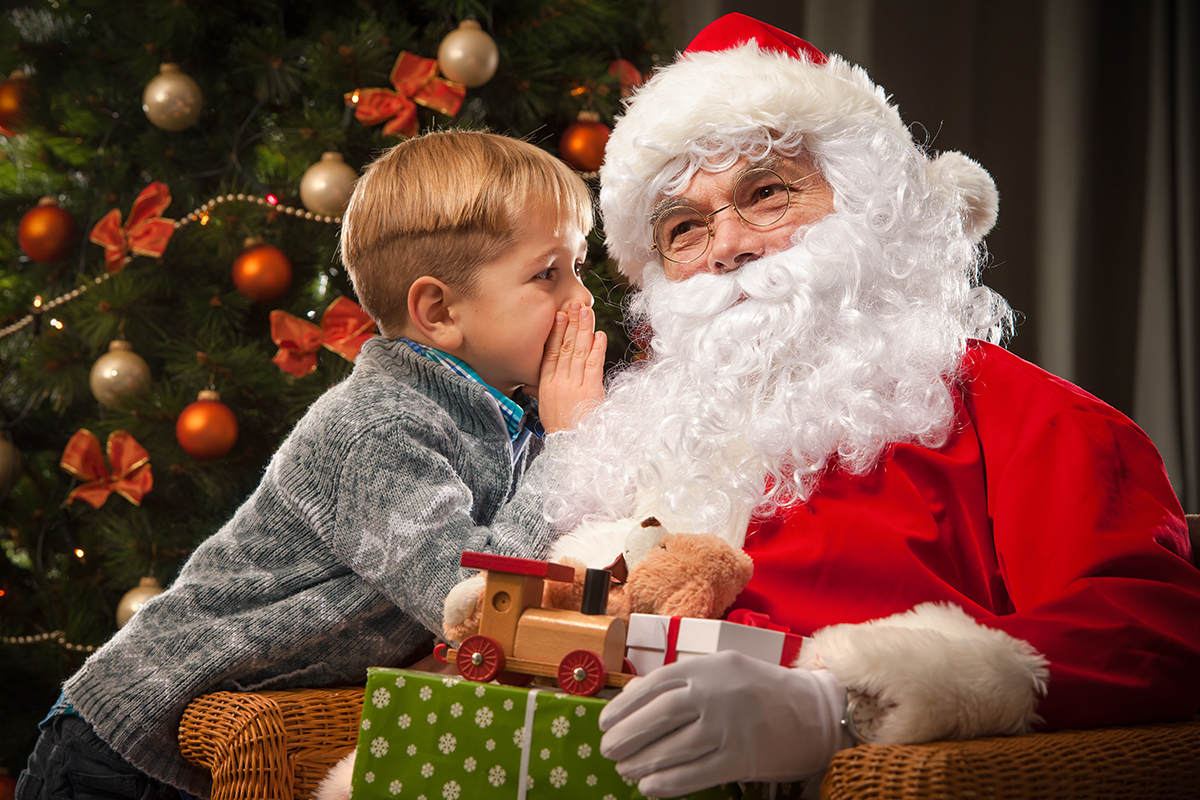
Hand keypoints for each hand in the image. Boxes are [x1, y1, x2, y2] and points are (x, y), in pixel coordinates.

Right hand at [535, 301, 605, 432]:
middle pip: (566, 347)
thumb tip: (533, 382)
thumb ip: (542, 390)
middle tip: (576, 304)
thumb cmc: (560, 428)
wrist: (570, 446)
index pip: (551, 352)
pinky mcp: (590, 391)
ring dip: (584, 330)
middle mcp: (559, 382)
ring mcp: (575, 386)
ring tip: (587, 312)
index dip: (556, 332)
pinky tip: (599, 336)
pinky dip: (597, 350)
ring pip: (579, 352)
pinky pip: (593, 366)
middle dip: (572, 323)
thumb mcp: (545, 406)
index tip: (560, 314)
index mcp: (546, 384)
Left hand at [598, 652, 851, 796]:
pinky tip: (649, 787)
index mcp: (706, 667)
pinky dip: (666, 784)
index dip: (623, 707)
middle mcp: (713, 694)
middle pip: (656, 718)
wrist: (815, 712)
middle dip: (625, 737)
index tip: (605, 723)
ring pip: (670, 750)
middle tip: (608, 750)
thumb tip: (632, 697)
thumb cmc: (761, 689)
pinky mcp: (739, 760)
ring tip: (625, 770)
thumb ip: (680, 679)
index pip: (652, 686)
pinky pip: (693, 775)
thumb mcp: (721, 668)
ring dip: (641, 764)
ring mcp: (726, 728)